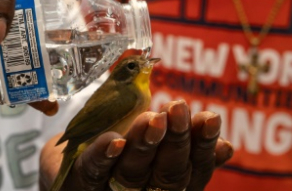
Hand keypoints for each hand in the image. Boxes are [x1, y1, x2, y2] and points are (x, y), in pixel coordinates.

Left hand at [39, 101, 232, 190]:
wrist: (65, 164)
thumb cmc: (118, 152)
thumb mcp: (154, 146)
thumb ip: (184, 146)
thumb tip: (226, 147)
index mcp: (168, 185)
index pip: (193, 171)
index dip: (202, 147)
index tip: (210, 118)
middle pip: (167, 175)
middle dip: (175, 140)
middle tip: (177, 108)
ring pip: (132, 173)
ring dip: (143, 143)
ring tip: (151, 117)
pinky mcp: (78, 186)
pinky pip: (92, 172)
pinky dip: (104, 155)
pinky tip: (114, 139)